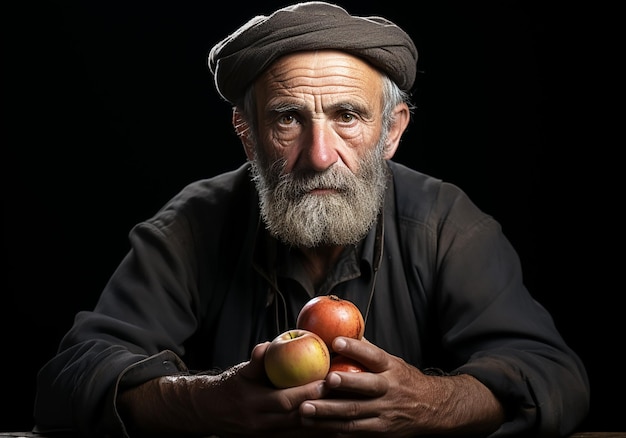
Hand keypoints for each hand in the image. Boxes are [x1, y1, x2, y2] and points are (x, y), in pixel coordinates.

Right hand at [118, 342, 329, 436]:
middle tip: (347, 397)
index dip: (308, 392)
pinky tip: (333, 429)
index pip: (286, 400)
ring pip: (300, 434)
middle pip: (298, 420)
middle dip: (323, 410)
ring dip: (324, 427)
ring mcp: (267, 436)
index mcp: (254, 404)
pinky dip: (315, 434)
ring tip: (348, 417)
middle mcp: (261, 425)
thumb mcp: (241, 372)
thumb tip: (268, 345)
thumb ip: (256, 361)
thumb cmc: (230, 387)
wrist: (210, 413)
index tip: (329, 380)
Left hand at [297, 337, 504, 436]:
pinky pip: (353, 431)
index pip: (373, 356)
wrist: (432, 408)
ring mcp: (384, 412)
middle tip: (323, 381)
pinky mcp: (379, 431)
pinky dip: (332, 430)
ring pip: (354, 413)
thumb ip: (367, 349)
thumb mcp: (392, 361)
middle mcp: (389, 390)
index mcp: (391, 368)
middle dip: (344, 385)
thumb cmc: (404, 380)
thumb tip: (341, 329)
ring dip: (328, 412)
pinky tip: (314, 426)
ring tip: (306, 409)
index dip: (355, 349)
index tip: (336, 342)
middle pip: (365, 387)